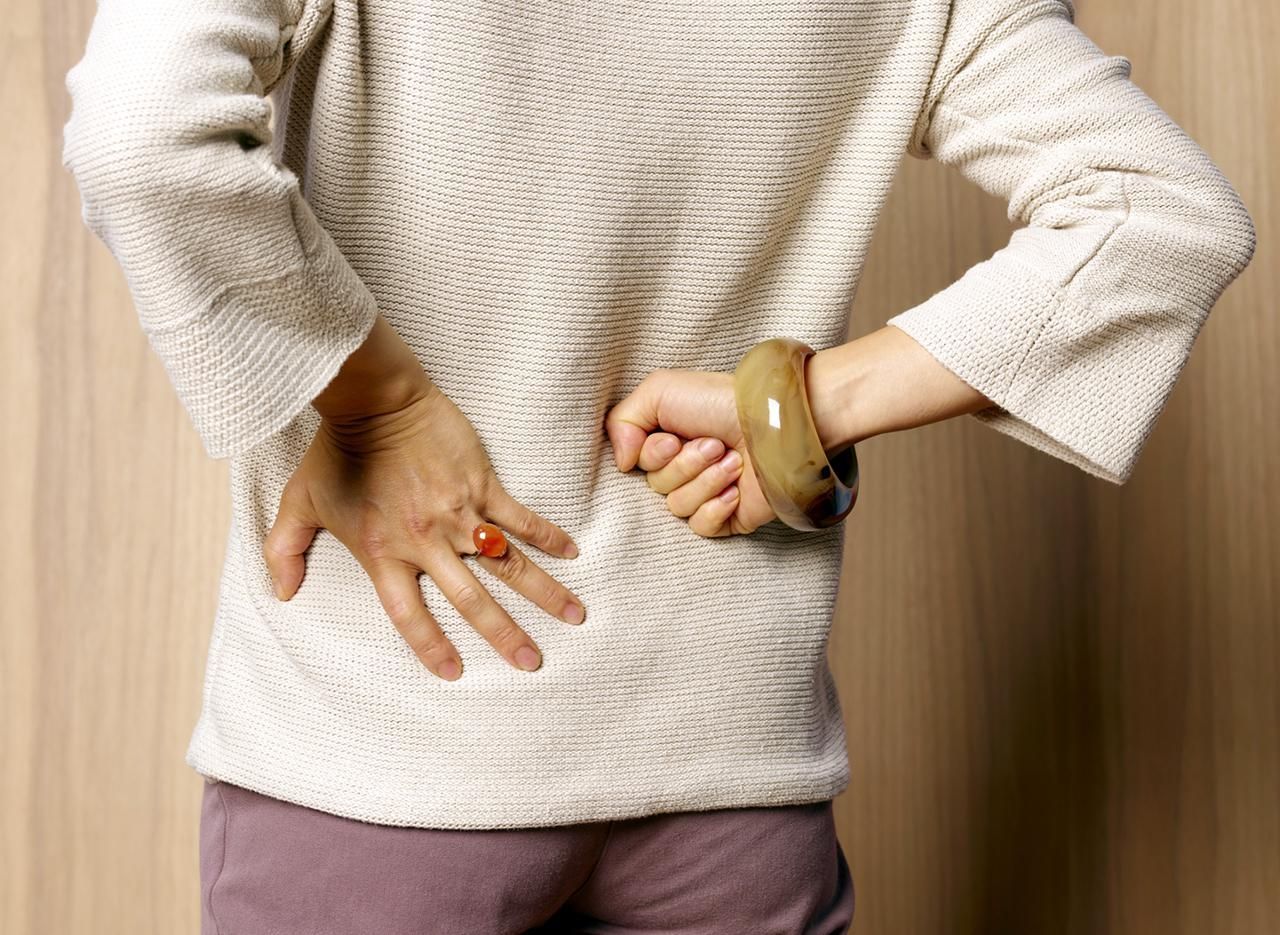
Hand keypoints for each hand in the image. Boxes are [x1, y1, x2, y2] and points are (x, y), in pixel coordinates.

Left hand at [262, 380, 585, 680]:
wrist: (373, 400)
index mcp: (384, 554)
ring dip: (544, 592)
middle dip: (507, 636)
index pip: (410, 615)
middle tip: (533, 663)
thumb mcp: (299, 503)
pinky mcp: (481, 483)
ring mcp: (459, 513)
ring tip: (575, 616)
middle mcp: (426, 542)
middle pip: (473, 600)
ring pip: (509, 564)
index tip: (454, 673)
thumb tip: (280, 593)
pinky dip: (547, 535)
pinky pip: (520, 517)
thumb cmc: (335, 452)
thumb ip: (285, 551)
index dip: (430, 647)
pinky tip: (571, 552)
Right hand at [604, 369, 777, 536]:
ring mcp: (707, 493)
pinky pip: (701, 527)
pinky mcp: (729, 516)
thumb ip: (621, 420)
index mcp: (666, 439)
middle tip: (714, 445)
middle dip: (685, 465)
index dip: (653, 455)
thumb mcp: (659, 390)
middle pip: (656, 486)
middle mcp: (684, 466)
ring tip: (733, 461)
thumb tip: (621, 462)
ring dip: (706, 481)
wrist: (775, 424)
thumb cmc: (721, 402)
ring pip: (678, 507)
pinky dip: (716, 508)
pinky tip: (735, 490)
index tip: (675, 438)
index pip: (637, 464)